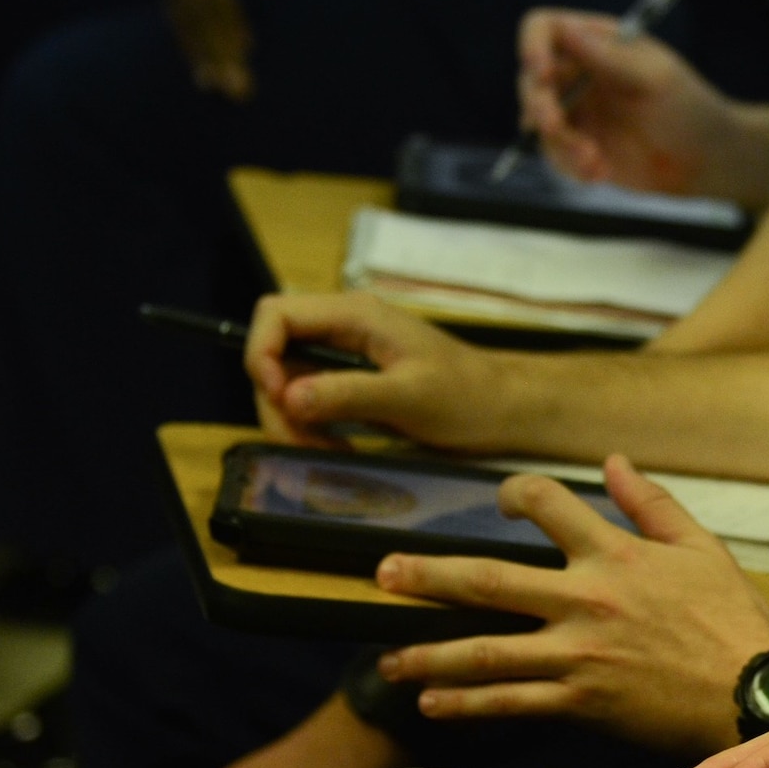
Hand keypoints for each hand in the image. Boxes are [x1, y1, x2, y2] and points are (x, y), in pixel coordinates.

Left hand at [162, 0, 267, 99]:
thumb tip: (233, 32)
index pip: (181, 26)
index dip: (197, 55)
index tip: (214, 85)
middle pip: (189, 27)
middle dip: (210, 61)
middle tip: (229, 92)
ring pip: (203, 17)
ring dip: (222, 50)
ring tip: (240, 76)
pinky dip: (230, 21)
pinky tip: (246, 41)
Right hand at [246, 291, 511, 449]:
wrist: (506, 411)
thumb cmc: (469, 397)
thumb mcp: (409, 396)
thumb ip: (348, 393)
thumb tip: (289, 397)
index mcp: (355, 315)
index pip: (276, 314)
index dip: (261, 355)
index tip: (280, 401)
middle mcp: (344, 328)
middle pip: (274, 354)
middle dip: (278, 402)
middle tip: (302, 445)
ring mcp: (347, 355)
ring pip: (288, 383)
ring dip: (293, 422)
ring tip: (326, 453)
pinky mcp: (353, 382)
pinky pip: (311, 401)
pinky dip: (311, 429)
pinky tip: (336, 450)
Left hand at [374, 455, 768, 757]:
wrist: (755, 693)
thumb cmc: (733, 620)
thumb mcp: (702, 547)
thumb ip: (651, 503)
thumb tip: (613, 460)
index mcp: (616, 555)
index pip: (547, 504)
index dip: (515, 495)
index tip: (501, 500)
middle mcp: (586, 600)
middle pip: (489, 582)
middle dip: (430, 577)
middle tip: (385, 574)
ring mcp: (579, 655)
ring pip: (487, 652)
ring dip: (431, 654)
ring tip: (391, 660)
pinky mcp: (582, 701)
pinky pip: (512, 703)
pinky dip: (468, 705)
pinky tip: (433, 705)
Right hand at [518, 9, 738, 194]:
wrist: (707, 161)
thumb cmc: (690, 108)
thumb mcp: (655, 79)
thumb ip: (610, 58)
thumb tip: (568, 29)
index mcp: (597, 42)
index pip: (545, 30)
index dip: (533, 46)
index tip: (542, 73)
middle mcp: (579, 73)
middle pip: (531, 79)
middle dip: (539, 106)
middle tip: (555, 127)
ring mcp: (578, 111)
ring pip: (538, 123)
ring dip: (560, 145)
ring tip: (595, 163)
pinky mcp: (579, 146)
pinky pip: (555, 155)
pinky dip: (570, 167)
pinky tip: (600, 174)